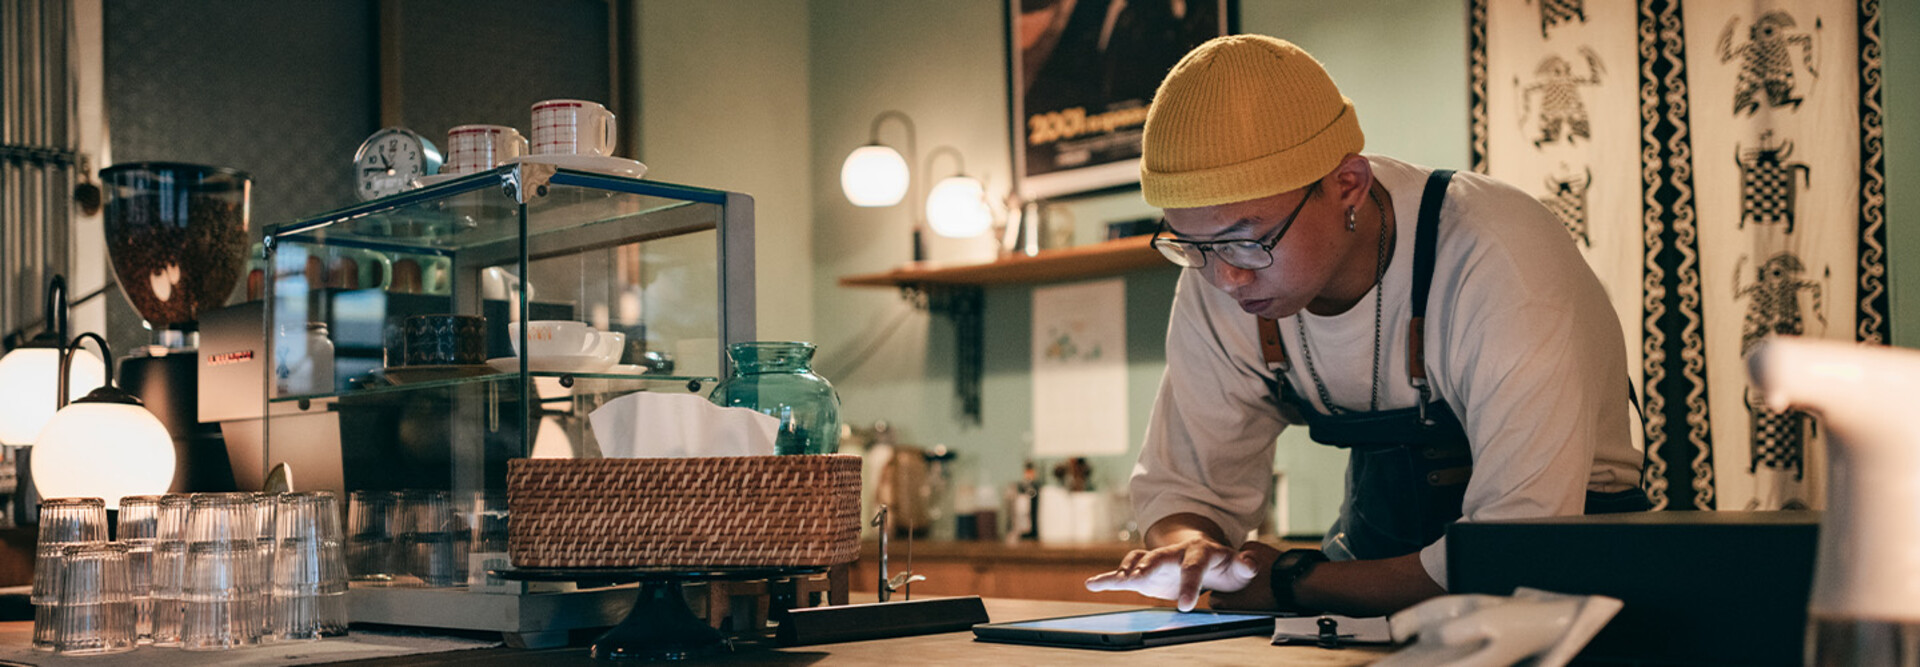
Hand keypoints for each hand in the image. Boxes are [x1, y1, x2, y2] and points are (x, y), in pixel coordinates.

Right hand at [1083, 536, 1258, 610]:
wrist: (1203, 556)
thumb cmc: (1220, 565)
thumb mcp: (1236, 567)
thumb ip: (1244, 566)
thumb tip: (1250, 563)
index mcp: (1198, 551)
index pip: (1194, 566)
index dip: (1190, 584)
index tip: (1186, 605)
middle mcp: (1173, 552)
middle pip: (1159, 557)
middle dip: (1147, 566)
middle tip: (1137, 579)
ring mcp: (1156, 561)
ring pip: (1138, 561)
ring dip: (1125, 570)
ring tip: (1114, 581)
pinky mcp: (1144, 573)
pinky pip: (1124, 573)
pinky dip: (1108, 578)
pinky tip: (1092, 584)